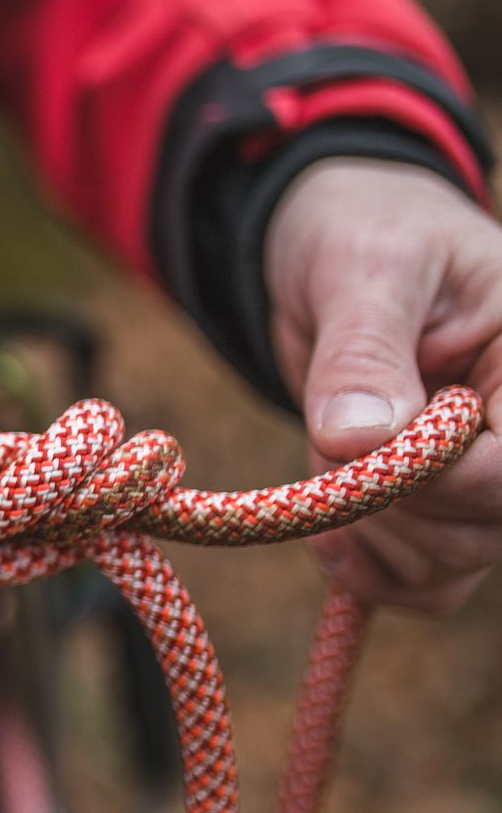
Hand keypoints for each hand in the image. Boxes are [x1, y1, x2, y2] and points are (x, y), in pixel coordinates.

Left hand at [264, 157, 501, 610]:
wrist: (333, 247)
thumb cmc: (365, 232)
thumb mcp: (365, 269)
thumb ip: (364, 352)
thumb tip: (358, 439)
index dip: (444, 476)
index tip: (362, 445)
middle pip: (486, 525)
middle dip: (392, 499)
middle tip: (333, 432)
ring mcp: (490, 474)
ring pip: (454, 559)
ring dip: (368, 527)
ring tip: (326, 451)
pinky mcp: (445, 506)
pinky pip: (430, 580)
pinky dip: (371, 570)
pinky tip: (327, 534)